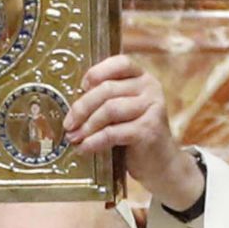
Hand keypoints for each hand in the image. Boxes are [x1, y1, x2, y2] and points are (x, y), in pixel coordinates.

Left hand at [62, 55, 203, 209]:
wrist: (161, 164)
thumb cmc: (135, 136)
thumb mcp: (122, 113)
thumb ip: (105, 101)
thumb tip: (72, 107)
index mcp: (142, 78)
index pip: (119, 63)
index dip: (97, 72)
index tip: (81, 87)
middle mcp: (150, 88)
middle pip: (107, 89)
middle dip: (82, 107)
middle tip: (68, 124)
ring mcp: (152, 108)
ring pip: (109, 110)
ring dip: (86, 126)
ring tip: (73, 138)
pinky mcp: (149, 130)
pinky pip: (113, 132)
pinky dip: (94, 141)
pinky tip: (84, 148)